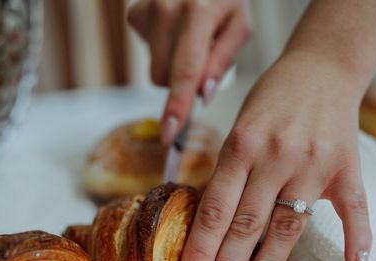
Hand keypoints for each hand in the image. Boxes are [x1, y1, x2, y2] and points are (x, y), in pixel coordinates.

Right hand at [128, 0, 251, 142]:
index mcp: (198, 11)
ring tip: (189, 45)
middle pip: (164, 78)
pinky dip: (161, 53)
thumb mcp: (239, 27)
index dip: (177, 106)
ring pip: (154, 73)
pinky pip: (145, 56)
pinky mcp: (136, 15)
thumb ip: (222, 61)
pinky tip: (174, 36)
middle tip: (203, 61)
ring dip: (173, 70)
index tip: (170, 133)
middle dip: (184, 84)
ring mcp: (147, 10)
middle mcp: (167, 8)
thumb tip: (202, 95)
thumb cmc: (225, 1)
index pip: (185, 71)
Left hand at [178, 52, 372, 260]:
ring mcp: (314, 165)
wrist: (321, 66)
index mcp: (242, 146)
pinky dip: (358, 239)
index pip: (216, 211)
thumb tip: (211, 228)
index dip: (200, 252)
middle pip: (247, 225)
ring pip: (288, 226)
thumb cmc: (271, 100)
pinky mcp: (347, 168)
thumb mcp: (238, 129)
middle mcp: (276, 157)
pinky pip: (354, 208)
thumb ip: (228, 175)